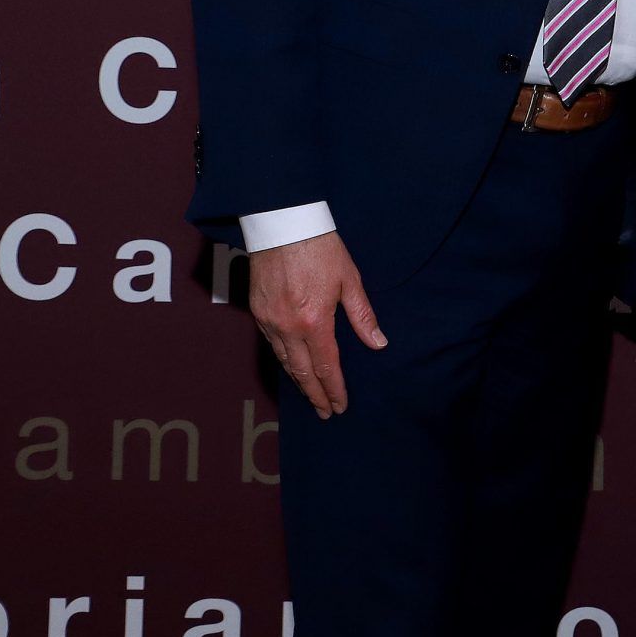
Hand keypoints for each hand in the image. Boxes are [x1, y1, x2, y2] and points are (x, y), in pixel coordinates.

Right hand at [248, 231, 386, 417]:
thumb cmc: (320, 248)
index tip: (340, 406)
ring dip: (299, 381)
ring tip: (312, 396)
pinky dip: (284, 361)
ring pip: (284, 361)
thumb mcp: (350, 279)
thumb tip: (378, 344)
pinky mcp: (257, 312)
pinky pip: (271, 345)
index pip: (326, 366)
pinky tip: (293, 366)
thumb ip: (363, 315)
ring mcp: (269, 321)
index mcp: (314, 321)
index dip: (334, 389)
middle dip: (315, 395)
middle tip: (326, 412)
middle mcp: (288, 327)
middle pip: (302, 372)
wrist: (282, 224)